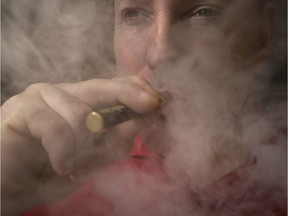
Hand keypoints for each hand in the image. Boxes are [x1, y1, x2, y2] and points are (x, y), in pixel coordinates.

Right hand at [1, 76, 160, 215]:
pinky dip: (62, 150)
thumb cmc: (53, 170)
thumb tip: (144, 119)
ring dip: (83, 146)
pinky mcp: (22, 108)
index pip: (115, 86)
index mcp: (82, 102)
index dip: (137, 91)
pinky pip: (53, 126)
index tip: (159, 102)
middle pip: (103, 87)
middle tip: (151, 103)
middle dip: (129, 95)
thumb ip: (117, 141)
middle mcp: (64, 93)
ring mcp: (42, 96)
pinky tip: (62, 166)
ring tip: (72, 165)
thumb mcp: (94, 159)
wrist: (12, 186)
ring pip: (80, 113)